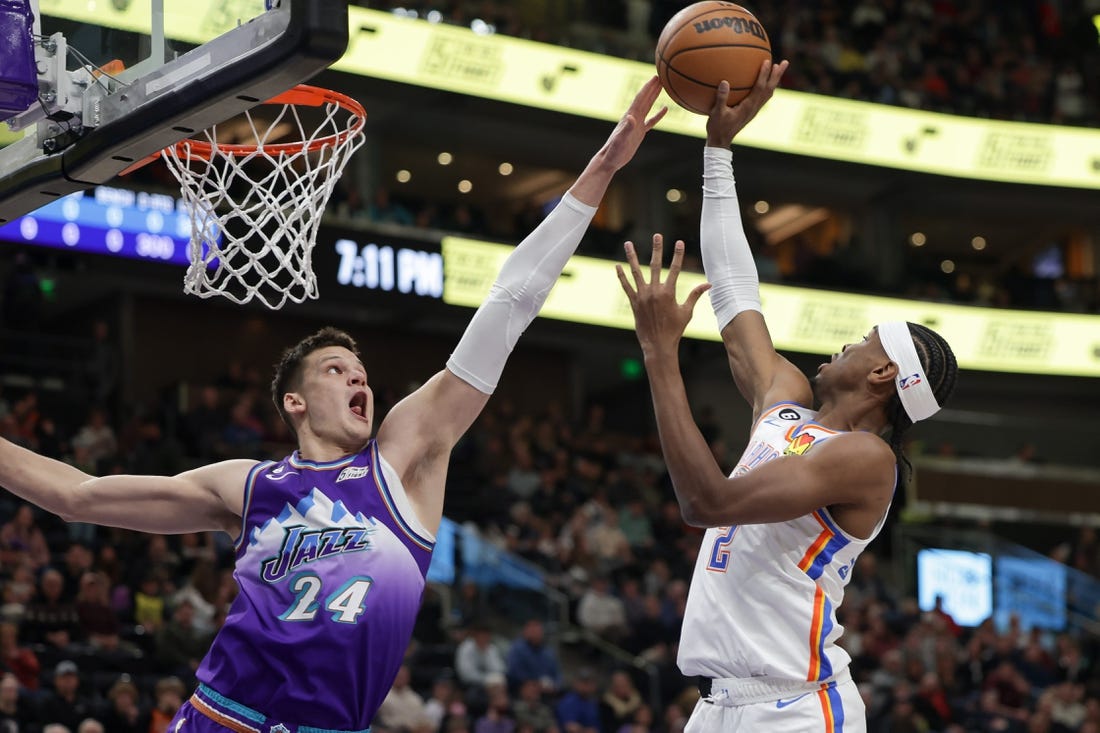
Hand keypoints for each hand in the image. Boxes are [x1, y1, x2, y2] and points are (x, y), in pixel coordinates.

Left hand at [598, 76, 667, 171]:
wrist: (610, 160)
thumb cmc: (613, 151)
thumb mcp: (620, 140)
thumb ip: (626, 128)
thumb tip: (631, 117)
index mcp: (629, 117)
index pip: (640, 99)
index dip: (648, 88)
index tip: (656, 77)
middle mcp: (633, 118)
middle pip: (644, 99)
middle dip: (652, 87)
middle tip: (661, 75)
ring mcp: (636, 125)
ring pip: (647, 107)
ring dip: (654, 96)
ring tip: (662, 86)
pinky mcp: (639, 133)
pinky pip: (651, 121)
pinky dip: (658, 115)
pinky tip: (664, 109)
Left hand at [616, 234, 710, 355]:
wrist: (658, 345)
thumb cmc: (675, 329)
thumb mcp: (686, 312)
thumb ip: (695, 295)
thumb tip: (709, 284)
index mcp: (669, 292)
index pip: (675, 269)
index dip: (678, 255)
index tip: (679, 242)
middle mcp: (654, 291)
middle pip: (656, 265)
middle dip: (657, 249)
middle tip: (657, 235)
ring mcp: (642, 296)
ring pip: (636, 272)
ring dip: (632, 257)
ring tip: (628, 243)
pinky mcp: (634, 302)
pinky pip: (626, 286)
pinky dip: (621, 276)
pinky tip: (617, 265)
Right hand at [705, 59, 787, 147]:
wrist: (721, 141)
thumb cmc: (717, 128)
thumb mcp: (716, 113)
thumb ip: (721, 98)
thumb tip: (724, 82)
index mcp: (748, 107)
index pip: (760, 88)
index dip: (764, 75)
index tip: (768, 61)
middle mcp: (754, 107)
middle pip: (770, 89)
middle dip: (777, 75)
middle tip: (785, 62)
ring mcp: (754, 110)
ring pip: (768, 93)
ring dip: (774, 80)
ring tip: (778, 68)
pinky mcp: (751, 111)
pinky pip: (762, 96)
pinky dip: (766, 86)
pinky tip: (763, 81)